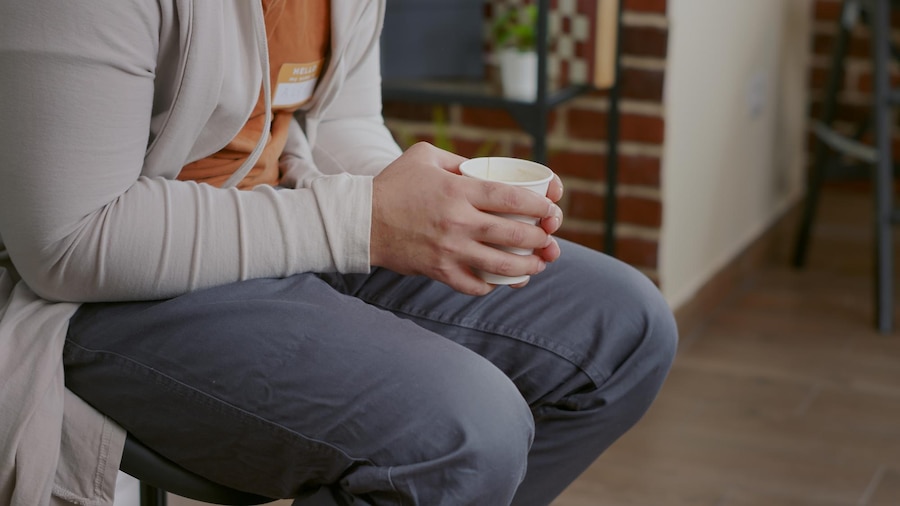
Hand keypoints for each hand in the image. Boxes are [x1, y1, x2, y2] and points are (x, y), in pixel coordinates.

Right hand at [371, 143, 563, 294]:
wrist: (361, 220)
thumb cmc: (393, 184)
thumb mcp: (425, 156)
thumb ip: (459, 161)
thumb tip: (487, 168)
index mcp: (458, 190)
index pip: (513, 199)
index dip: (540, 205)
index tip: (551, 208)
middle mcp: (458, 222)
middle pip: (515, 234)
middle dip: (541, 237)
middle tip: (548, 237)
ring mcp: (450, 250)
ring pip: (502, 265)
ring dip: (528, 267)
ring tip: (537, 264)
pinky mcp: (439, 271)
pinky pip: (475, 285)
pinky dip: (492, 285)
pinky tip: (501, 280)